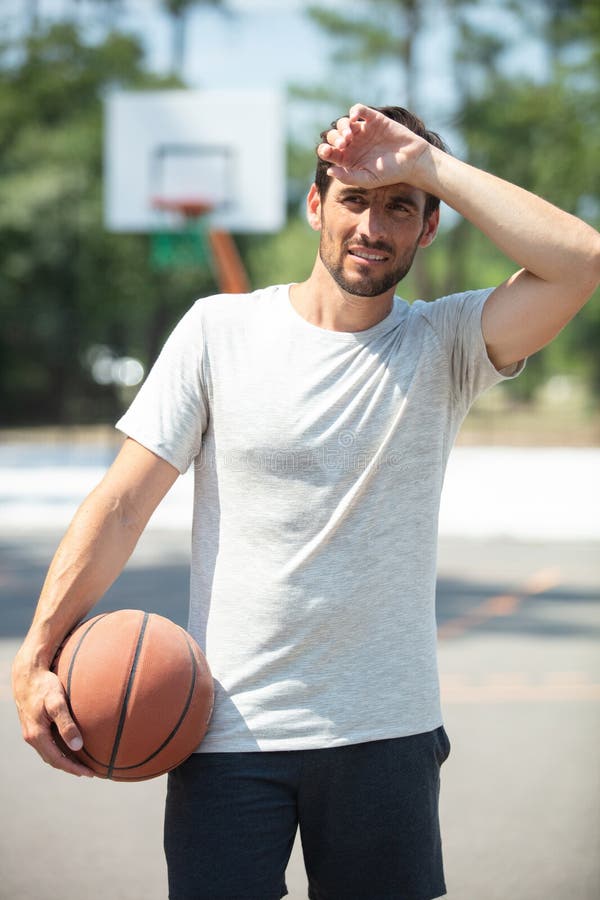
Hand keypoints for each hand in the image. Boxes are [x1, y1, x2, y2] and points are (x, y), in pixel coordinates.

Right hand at [12, 653, 94, 776]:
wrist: (27, 673)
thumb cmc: (44, 685)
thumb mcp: (57, 702)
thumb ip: (67, 723)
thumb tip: (77, 746)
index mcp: (36, 735)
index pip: (57, 760)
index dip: (73, 769)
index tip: (90, 773)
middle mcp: (32, 736)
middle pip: (52, 759)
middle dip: (70, 767)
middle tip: (89, 771)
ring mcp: (31, 731)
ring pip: (49, 752)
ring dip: (65, 759)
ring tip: (82, 762)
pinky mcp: (33, 724)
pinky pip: (47, 743)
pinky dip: (59, 749)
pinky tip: (71, 745)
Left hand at [317, 103, 431, 189]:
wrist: (412, 160)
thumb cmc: (390, 174)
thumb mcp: (368, 179)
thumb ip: (348, 177)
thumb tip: (328, 171)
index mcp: (348, 159)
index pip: (329, 152)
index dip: (325, 150)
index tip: (327, 151)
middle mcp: (353, 144)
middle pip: (334, 136)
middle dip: (334, 138)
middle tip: (343, 144)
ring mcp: (363, 130)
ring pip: (344, 123)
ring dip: (343, 127)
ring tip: (350, 136)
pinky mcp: (374, 119)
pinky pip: (359, 110)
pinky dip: (354, 111)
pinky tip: (355, 118)